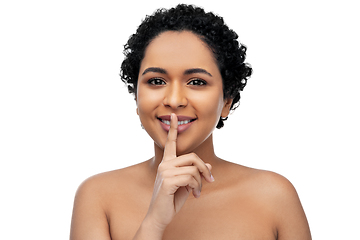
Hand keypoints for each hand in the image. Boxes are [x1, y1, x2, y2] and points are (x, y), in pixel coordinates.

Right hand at [144, 113, 214, 232]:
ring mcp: (165, 172)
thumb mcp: (187, 184)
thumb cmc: (172, 199)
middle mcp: (165, 164)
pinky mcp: (167, 181)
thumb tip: (208, 164)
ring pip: (194, 169)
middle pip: (193, 157)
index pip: (170, 143)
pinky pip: (190, 178)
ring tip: (197, 192)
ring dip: (200, 182)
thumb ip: (195, 172)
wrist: (160, 216)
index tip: (174, 116)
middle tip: (210, 181)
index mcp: (167, 163)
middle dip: (204, 169)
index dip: (173, 129)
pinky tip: (194, 195)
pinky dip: (197, 187)